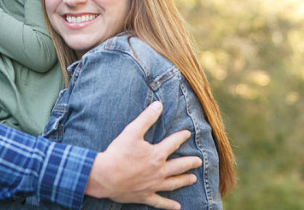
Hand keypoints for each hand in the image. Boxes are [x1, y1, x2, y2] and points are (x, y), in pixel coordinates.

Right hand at [85, 101, 201, 209]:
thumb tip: (159, 104)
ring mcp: (153, 185)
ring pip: (173, 183)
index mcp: (157, 155)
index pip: (173, 143)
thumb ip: (147, 118)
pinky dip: (169, 205)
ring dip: (184, 180)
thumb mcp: (132, 131)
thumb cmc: (118, 153)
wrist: (104, 176)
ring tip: (193, 179)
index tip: (187, 133)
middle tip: (199, 161)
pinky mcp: (145, 196)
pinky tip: (177, 207)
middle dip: (190, 162)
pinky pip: (160, 201)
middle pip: (179, 166)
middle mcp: (159, 171)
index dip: (181, 137)